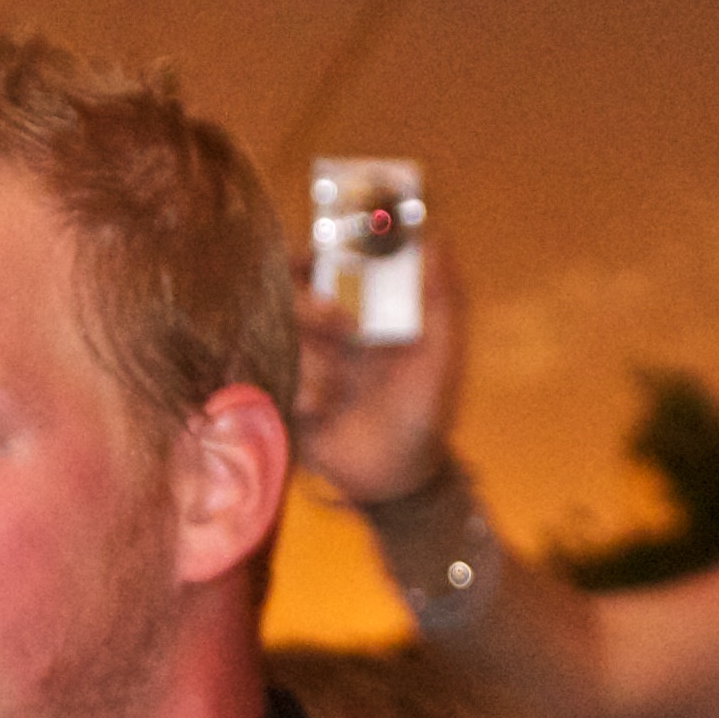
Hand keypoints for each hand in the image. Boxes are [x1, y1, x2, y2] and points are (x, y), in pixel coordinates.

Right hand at [291, 234, 467, 507]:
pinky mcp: (288, 398)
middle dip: (314, 307)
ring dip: (314, 363)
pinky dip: (300, 394)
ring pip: (285, 339)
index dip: (320, 253)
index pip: (329, 267)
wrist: (398, 478)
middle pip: (296, 297)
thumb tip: (436, 240)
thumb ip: (442, 299)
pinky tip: (321, 414)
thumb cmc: (424, 413)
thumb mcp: (441, 356)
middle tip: (342, 325)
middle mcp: (328, 333)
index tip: (319, 251)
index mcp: (363, 313)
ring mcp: (305, 364)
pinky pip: (276, 380)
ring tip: (336, 393)